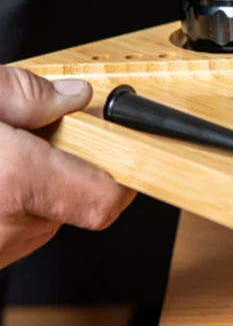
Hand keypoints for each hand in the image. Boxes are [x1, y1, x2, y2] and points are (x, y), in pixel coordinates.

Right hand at [0, 67, 133, 268]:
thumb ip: (25, 94)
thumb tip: (75, 96)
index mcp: (16, 182)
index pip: (106, 199)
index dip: (124, 176)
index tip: (127, 154)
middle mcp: (9, 227)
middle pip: (77, 202)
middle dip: (68, 170)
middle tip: (38, 142)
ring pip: (46, 218)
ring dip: (38, 190)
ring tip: (4, 159)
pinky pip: (15, 231)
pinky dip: (11, 207)